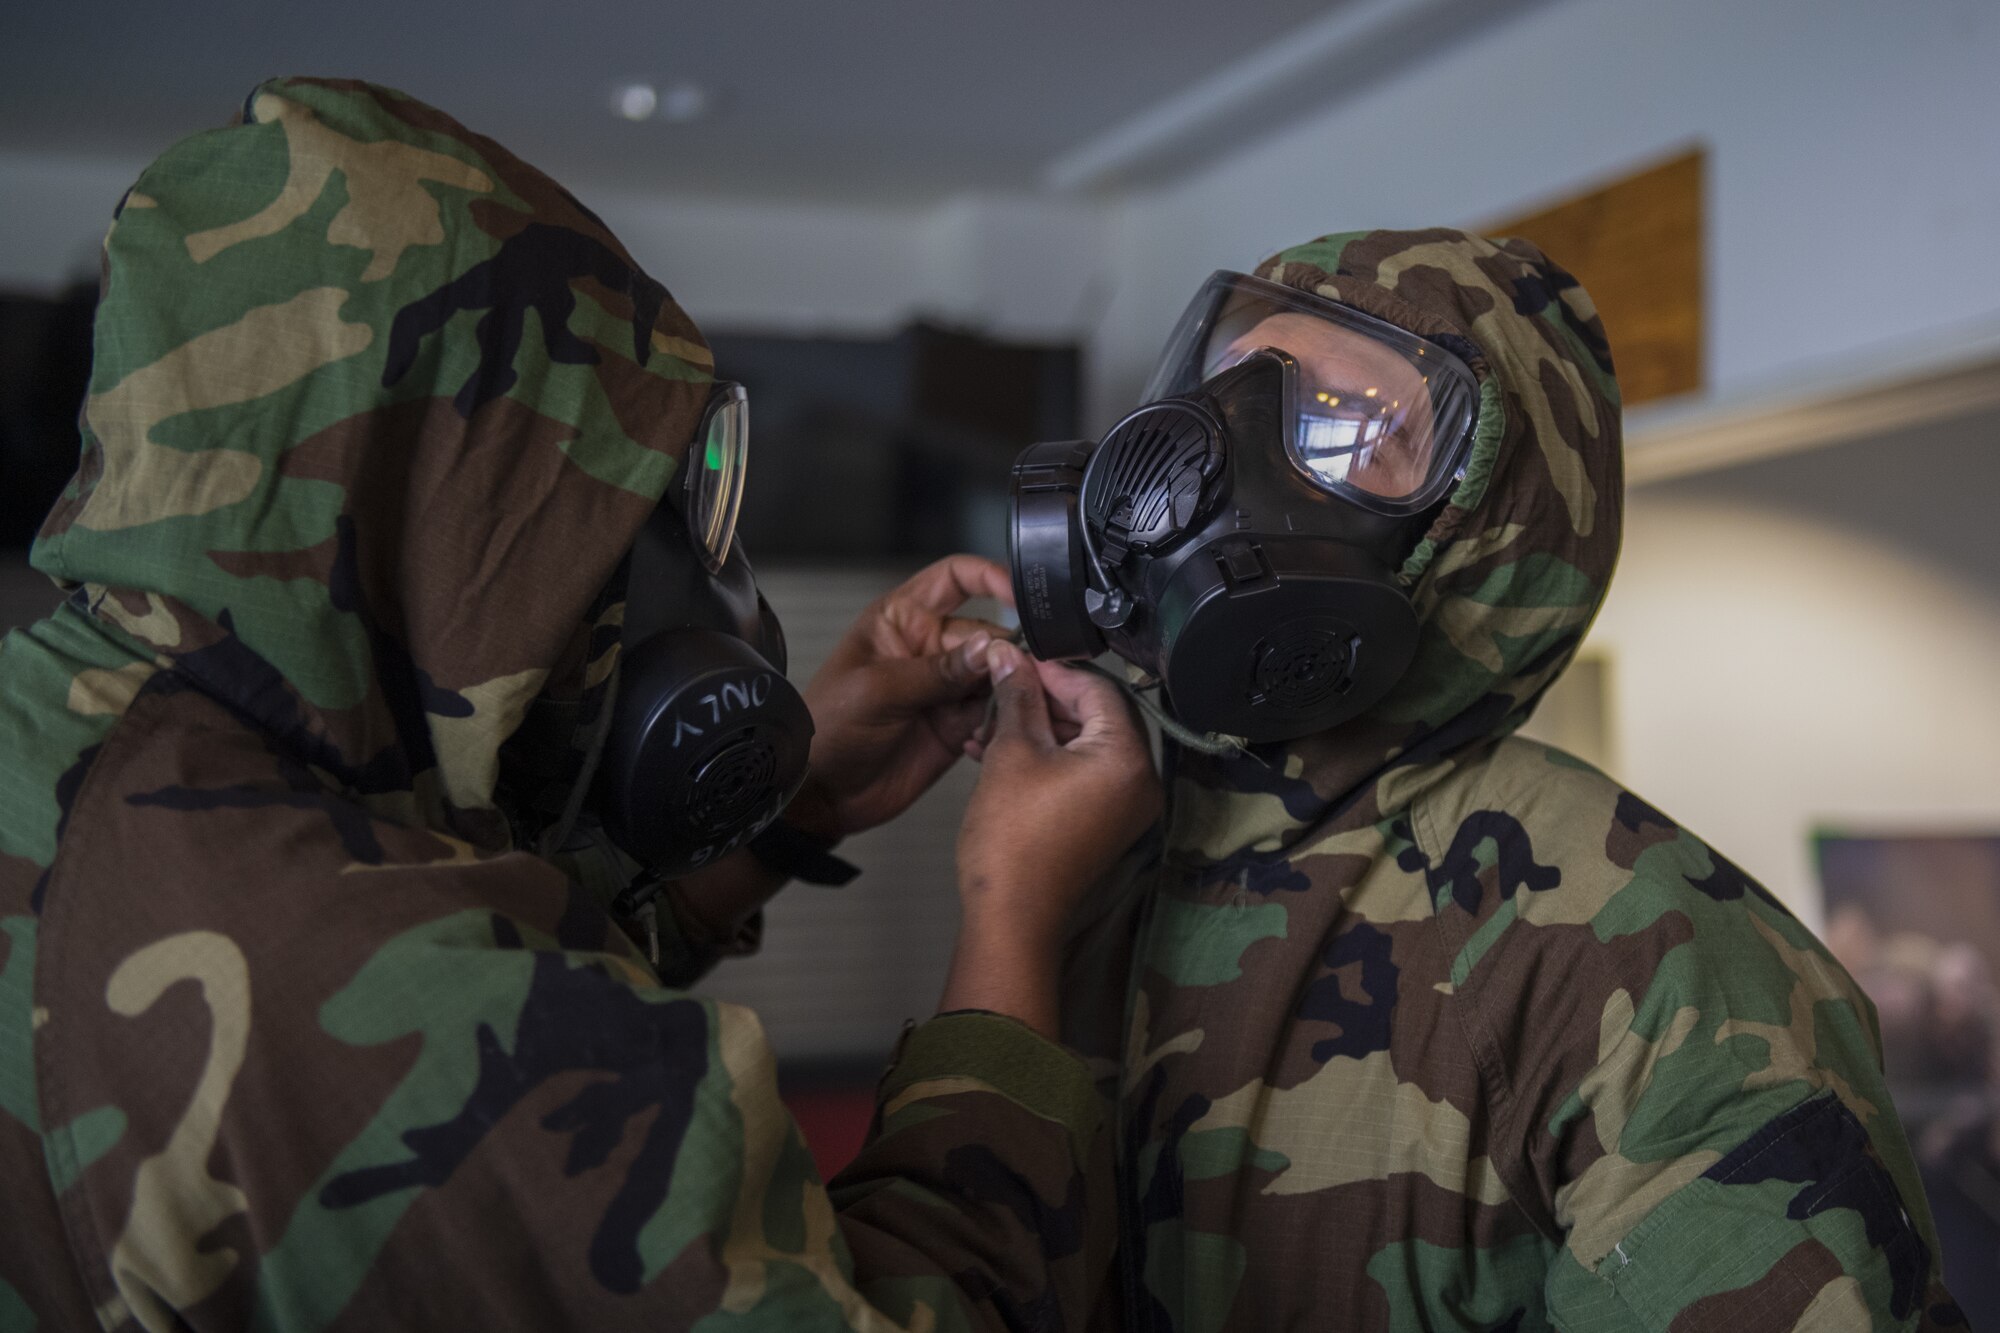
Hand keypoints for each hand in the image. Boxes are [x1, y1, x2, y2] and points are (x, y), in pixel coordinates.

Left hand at [793, 555, 1012, 840]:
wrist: (823, 793)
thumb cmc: (829, 728)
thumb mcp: (878, 691)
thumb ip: (937, 671)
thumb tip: (991, 649)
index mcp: (902, 619)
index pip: (954, 579)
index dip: (989, 577)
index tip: (1019, 595)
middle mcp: (929, 647)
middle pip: (988, 633)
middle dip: (1007, 650)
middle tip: (1016, 674)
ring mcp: (946, 687)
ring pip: (999, 673)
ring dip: (1012, 685)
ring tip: (1014, 703)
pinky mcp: (958, 724)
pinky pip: (996, 712)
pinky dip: (1004, 718)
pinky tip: (992, 731)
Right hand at [943, 641, 1160, 1036]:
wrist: (1012, 916)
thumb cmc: (1013, 836)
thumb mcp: (1012, 752)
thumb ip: (1017, 696)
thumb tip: (1010, 655)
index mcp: (1127, 758)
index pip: (1099, 689)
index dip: (1054, 670)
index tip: (1017, 662)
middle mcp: (1140, 781)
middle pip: (1097, 716)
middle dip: (1045, 701)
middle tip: (1003, 691)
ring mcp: (1126, 807)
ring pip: (1086, 746)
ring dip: (1041, 730)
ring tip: (991, 725)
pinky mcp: (1107, 824)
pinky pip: (1083, 775)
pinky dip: (1049, 760)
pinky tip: (1001, 753)